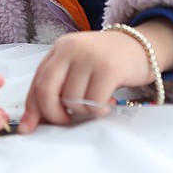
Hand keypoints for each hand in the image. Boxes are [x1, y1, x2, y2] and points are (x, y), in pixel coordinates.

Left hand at [18, 29, 154, 132]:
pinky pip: (93, 103)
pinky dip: (98, 111)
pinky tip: (107, 103)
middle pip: (47, 91)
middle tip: (66, 120)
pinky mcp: (108, 69)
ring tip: (95, 102)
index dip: (32, 108)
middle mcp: (71, 49)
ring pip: (72, 100)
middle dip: (53, 114)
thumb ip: (58, 86)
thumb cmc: (108, 60)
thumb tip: (33, 121)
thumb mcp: (78, 65)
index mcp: (60, 49)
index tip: (30, 127)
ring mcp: (90, 57)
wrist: (143, 45)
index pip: (37, 81)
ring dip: (83, 111)